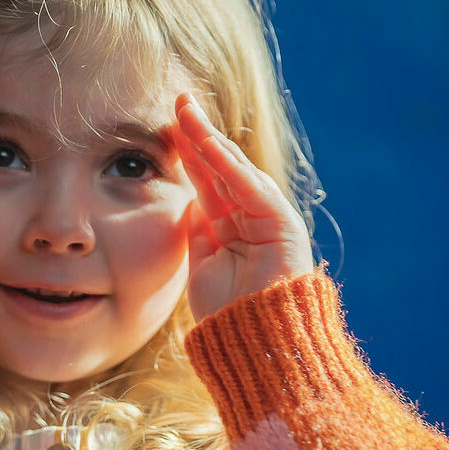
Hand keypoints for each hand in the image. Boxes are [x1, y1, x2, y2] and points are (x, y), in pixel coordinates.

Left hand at [173, 93, 314, 318]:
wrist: (258, 347)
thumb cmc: (228, 317)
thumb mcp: (203, 266)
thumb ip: (197, 232)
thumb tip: (186, 203)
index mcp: (232, 228)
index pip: (208, 181)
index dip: (188, 154)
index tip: (166, 128)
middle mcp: (251, 218)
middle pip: (221, 168)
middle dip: (198, 135)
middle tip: (178, 103)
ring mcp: (268, 219)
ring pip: (234, 172)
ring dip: (210, 140)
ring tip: (187, 113)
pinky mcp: (282, 224)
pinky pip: (251, 189)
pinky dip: (230, 166)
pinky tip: (209, 144)